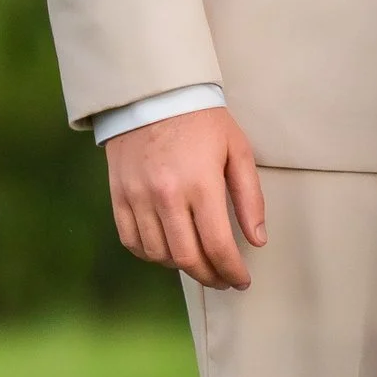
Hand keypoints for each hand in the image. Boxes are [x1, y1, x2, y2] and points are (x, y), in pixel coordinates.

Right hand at [105, 106, 266, 290]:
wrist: (153, 95)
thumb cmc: (201, 121)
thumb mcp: (237, 150)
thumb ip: (250, 198)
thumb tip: (257, 240)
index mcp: (201, 184)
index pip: (218, 246)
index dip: (232, 272)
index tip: (241, 281)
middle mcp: (166, 195)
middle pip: (187, 258)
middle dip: (209, 277)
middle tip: (223, 280)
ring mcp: (138, 197)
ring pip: (158, 255)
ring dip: (181, 267)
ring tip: (198, 263)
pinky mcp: (119, 196)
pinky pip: (131, 241)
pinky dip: (150, 254)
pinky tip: (167, 251)